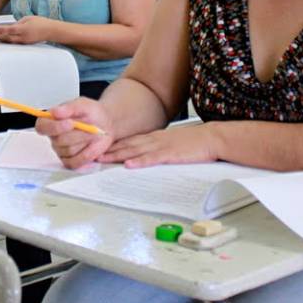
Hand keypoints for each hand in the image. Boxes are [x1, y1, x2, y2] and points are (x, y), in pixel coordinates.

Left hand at [0, 16, 51, 44]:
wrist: (50, 31)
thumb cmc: (41, 23)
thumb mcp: (28, 19)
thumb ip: (18, 23)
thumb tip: (9, 26)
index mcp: (24, 29)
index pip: (9, 30)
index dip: (0, 29)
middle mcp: (22, 37)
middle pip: (6, 37)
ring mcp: (23, 42)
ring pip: (8, 41)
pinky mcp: (24, 43)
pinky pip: (13, 42)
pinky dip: (5, 40)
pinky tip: (0, 38)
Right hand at [36, 97, 114, 168]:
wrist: (105, 124)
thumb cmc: (91, 113)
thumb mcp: (83, 104)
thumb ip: (69, 107)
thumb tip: (55, 112)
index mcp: (51, 120)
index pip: (42, 127)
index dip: (54, 127)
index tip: (70, 123)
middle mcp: (53, 136)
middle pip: (59, 140)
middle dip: (78, 134)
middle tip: (91, 127)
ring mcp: (60, 150)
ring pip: (69, 151)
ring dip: (85, 142)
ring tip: (94, 133)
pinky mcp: (69, 161)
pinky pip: (75, 162)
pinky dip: (87, 154)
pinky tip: (91, 145)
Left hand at [101, 124, 219, 168]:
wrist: (211, 137)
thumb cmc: (194, 142)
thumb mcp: (172, 142)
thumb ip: (157, 147)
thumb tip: (143, 155)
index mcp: (154, 137)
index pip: (129, 140)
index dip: (113, 144)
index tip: (98, 147)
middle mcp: (154, 139)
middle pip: (127, 144)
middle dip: (108, 149)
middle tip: (91, 153)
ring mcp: (162, 146)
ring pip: (135, 150)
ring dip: (118, 155)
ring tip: (102, 159)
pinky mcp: (171, 154)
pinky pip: (152, 158)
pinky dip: (140, 161)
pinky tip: (129, 164)